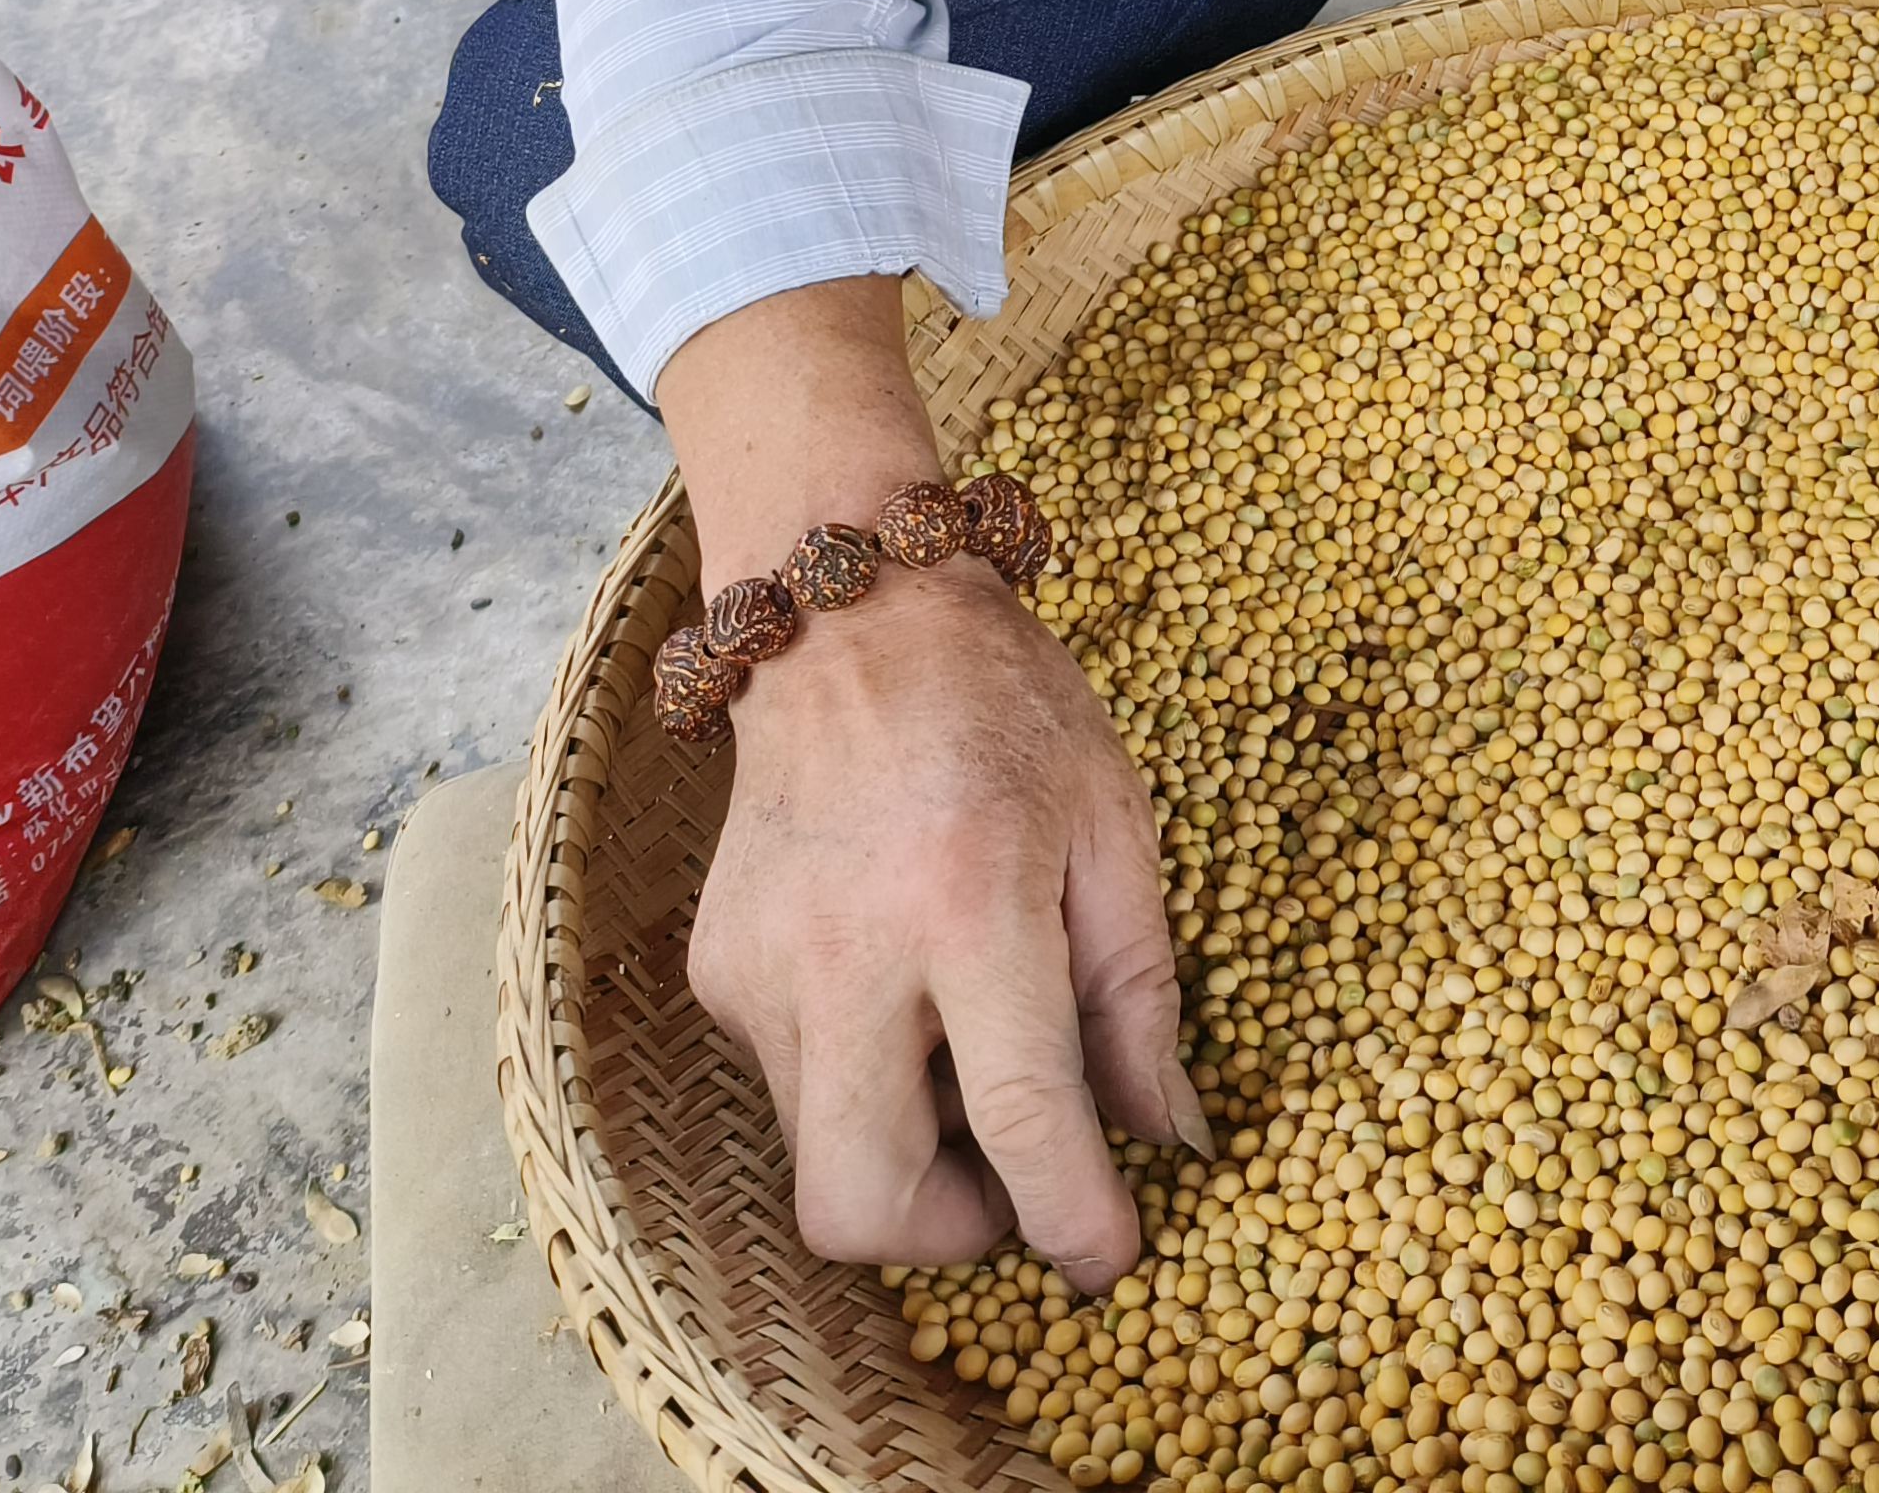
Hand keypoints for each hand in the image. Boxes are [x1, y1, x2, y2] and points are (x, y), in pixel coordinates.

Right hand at [656, 276, 1202, 1273]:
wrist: (847, 619)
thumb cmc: (1006, 713)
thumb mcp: (1116, 828)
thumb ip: (1138, 996)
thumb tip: (1163, 1138)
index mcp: (970, 901)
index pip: (1018, 1117)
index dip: (1072, 1218)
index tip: (1110, 1258)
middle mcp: (845, 950)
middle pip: (859, 1203)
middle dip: (946, 1235)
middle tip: (1015, 1176)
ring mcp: (759, 967)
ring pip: (818, 1159)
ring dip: (905, 1153)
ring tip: (963, 1044)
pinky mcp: (716, 973)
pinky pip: (793, 1086)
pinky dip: (860, 1081)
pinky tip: (901, 988)